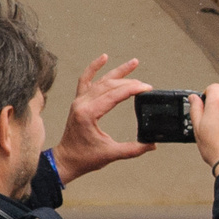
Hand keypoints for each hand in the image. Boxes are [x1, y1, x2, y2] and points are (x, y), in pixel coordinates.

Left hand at [51, 54, 154, 181]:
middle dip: (130, 82)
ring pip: (101, 80)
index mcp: (88, 113)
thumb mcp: (111, 154)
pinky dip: (94, 68)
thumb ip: (133, 149)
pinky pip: (85, 80)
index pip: (114, 95)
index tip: (147, 88)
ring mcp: (79, 101)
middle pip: (109, 85)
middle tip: (146, 85)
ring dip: (118, 71)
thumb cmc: (84, 158)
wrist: (66, 160)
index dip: (133, 89)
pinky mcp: (79, 101)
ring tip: (134, 62)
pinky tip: (104, 58)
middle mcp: (82, 103)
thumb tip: (152, 145)